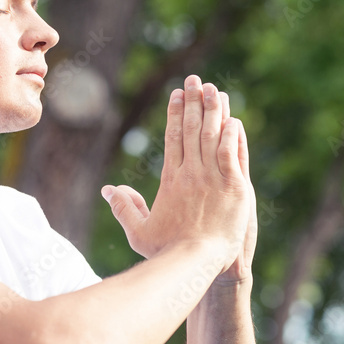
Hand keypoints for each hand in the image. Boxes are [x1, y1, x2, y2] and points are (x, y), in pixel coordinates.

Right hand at [101, 76, 250, 271]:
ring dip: (214, 110)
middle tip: (196, 80)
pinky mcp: (234, 187)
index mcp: (170, 179)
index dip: (176, 113)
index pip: (173, 137)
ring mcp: (213, 178)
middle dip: (194, 101)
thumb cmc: (166, 251)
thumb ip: (124, 207)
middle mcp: (191, 172)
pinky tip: (234, 119)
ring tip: (215, 90)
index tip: (178, 95)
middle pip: (192, 129)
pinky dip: (232, 136)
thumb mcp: (137, 231)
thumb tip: (109, 190)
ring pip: (213, 136)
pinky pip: (232, 154)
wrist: (194, 263)